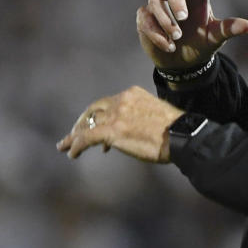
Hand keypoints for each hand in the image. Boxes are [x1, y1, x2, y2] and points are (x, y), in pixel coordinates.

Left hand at [57, 86, 183, 162]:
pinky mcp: (112, 131)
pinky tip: (72, 153)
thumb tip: (132, 129)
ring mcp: (116, 115)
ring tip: (66, 145)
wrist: (181, 134)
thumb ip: (140, 115)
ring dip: (74, 136)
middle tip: (74, 134)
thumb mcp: (155, 112)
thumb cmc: (175, 129)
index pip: (108, 103)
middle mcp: (121, 100)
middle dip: (82, 122)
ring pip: (87, 123)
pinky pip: (87, 137)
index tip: (97, 127)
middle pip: (94, 109)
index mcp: (132, 94)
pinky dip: (76, 145)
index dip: (99, 116)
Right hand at [136, 0, 247, 70]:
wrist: (184, 63)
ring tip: (177, 39)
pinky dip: (157, 34)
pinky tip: (168, 46)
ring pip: (155, 2)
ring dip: (167, 22)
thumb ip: (228, 29)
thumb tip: (247, 26)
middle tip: (183, 18)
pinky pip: (145, 19)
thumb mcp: (216, 37)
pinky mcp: (146, 19)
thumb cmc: (202, 42)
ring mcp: (159, 6)